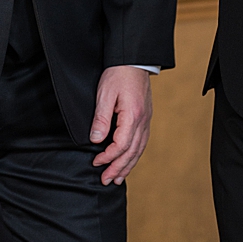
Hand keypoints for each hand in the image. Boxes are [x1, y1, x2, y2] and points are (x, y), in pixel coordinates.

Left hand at [91, 65, 152, 184]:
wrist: (134, 61)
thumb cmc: (118, 74)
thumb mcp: (104, 94)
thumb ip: (101, 118)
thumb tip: (96, 140)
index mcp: (133, 116)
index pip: (121, 145)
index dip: (108, 157)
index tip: (96, 162)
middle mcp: (143, 122)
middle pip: (132, 152)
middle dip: (118, 168)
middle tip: (106, 180)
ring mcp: (146, 121)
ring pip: (139, 150)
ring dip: (128, 166)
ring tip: (117, 178)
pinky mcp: (146, 119)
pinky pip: (141, 143)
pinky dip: (134, 156)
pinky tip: (128, 161)